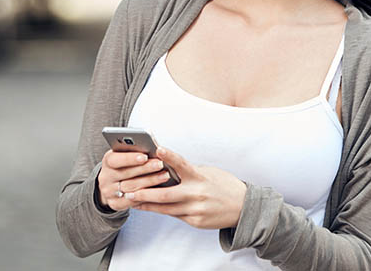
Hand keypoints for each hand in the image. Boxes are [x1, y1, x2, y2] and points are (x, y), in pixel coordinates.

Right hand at [96, 149, 174, 211]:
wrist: (112, 185)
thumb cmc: (125, 165)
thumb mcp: (125, 155)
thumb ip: (135, 152)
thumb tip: (153, 148)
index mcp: (107, 161)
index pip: (115, 160)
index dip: (129, 158)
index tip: (144, 156)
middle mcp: (105, 177)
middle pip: (125, 174)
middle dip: (145, 169)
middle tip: (160, 164)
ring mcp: (109, 192)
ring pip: (131, 188)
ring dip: (150, 182)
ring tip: (165, 175)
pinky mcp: (115, 204)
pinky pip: (132, 202)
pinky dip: (147, 196)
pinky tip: (159, 190)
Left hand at [127, 147, 246, 229]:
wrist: (244, 208)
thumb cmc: (224, 185)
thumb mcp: (208, 172)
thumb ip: (189, 171)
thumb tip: (168, 165)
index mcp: (200, 177)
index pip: (182, 164)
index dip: (169, 157)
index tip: (157, 149)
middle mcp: (197, 194)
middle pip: (166, 195)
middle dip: (144, 193)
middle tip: (127, 190)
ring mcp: (196, 210)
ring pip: (166, 208)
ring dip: (146, 205)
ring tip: (131, 200)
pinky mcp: (195, 222)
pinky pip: (174, 215)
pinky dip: (161, 211)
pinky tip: (148, 208)